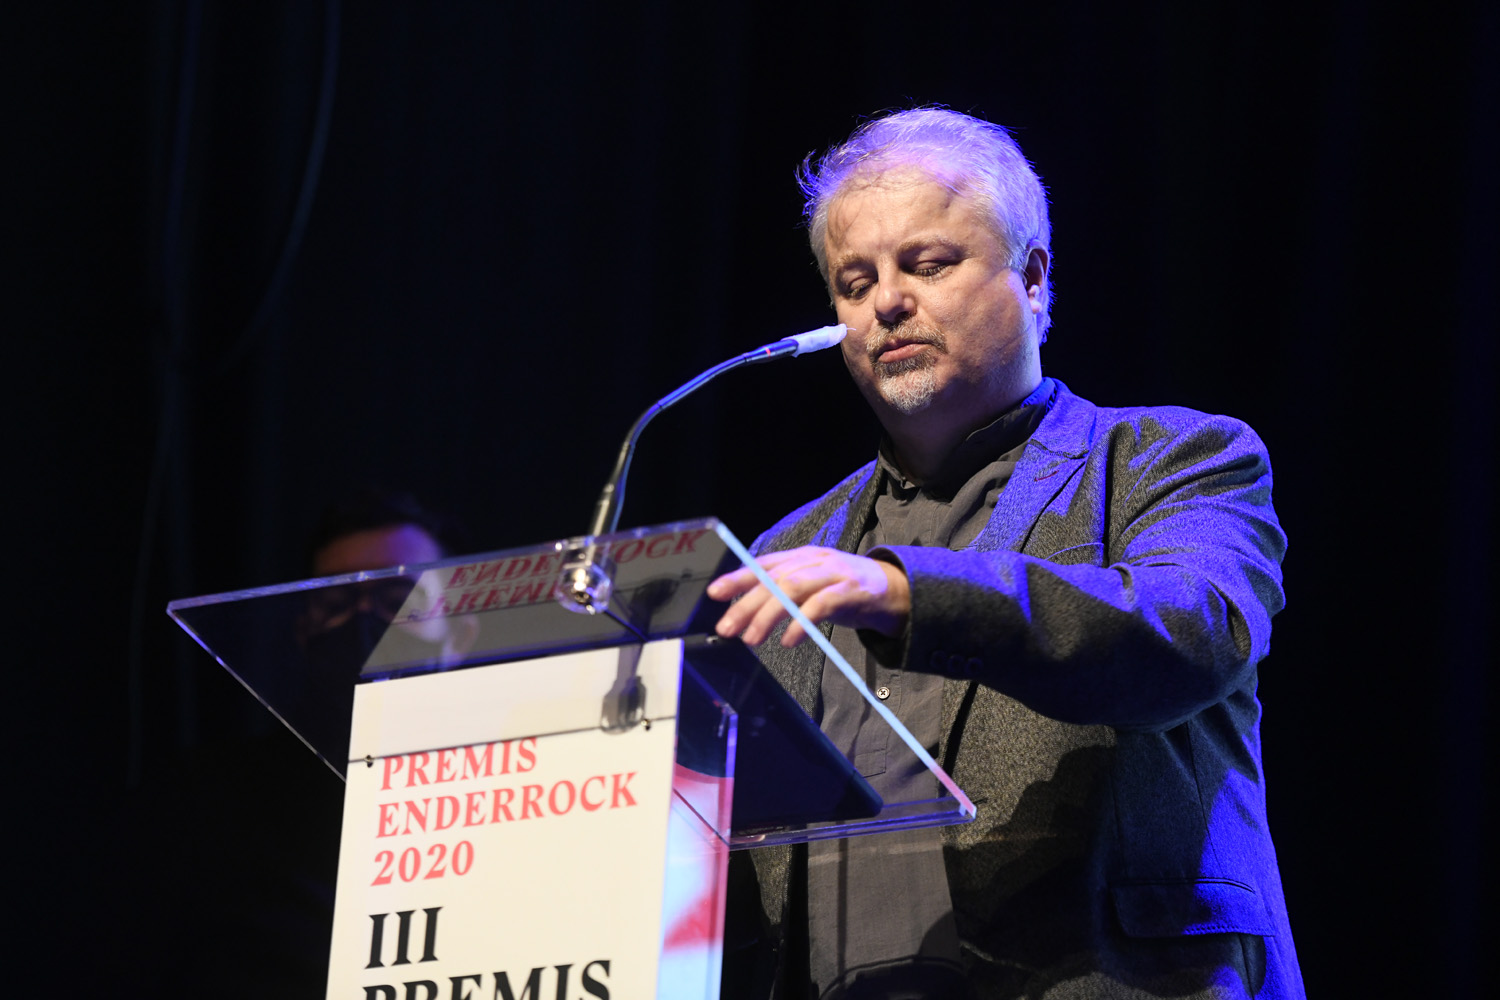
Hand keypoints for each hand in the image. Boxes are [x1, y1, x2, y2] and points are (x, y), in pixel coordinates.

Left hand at [707, 546, 910, 646]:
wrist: (896, 590)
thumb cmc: (847, 590)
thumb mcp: (813, 585)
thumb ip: (784, 591)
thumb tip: (747, 609)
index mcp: (801, 557)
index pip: (763, 564)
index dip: (738, 577)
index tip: (714, 593)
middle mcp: (814, 560)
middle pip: (774, 578)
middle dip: (747, 603)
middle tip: (727, 627)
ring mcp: (834, 573)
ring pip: (793, 588)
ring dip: (768, 615)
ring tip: (751, 638)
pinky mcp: (851, 591)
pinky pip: (822, 605)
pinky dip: (802, 622)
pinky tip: (789, 640)